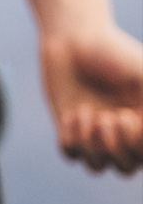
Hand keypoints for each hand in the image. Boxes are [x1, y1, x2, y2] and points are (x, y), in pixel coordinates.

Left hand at [39, 23, 142, 174]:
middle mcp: (120, 132)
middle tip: (108, 117)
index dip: (136, 145)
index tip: (127, 115)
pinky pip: (70, 153)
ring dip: (92, 145)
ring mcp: (93, 131)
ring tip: (87, 113)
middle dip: (116, 148)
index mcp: (142, 123)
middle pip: (125, 167)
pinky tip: (73, 112)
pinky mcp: (68, 126)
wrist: (74, 37)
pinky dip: (72, 139)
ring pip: (97, 165)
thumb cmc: (114, 52)